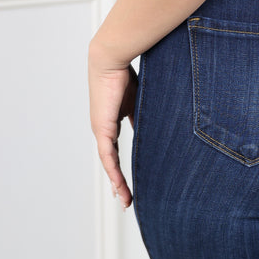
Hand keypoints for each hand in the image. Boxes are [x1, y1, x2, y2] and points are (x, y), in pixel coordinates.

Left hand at [88, 43, 137, 208]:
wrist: (110, 58)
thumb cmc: (125, 72)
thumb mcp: (139, 100)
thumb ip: (143, 115)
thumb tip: (157, 125)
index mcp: (110, 122)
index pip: (116, 151)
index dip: (122, 168)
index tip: (128, 182)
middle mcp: (103, 129)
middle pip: (111, 162)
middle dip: (119, 182)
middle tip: (126, 199)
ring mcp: (101, 130)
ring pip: (109, 163)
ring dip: (117, 183)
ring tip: (125, 199)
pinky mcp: (102, 129)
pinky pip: (109, 156)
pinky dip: (114, 173)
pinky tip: (120, 186)